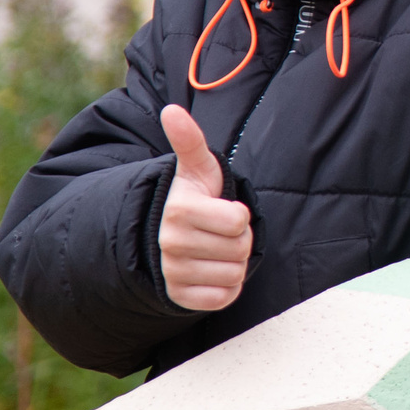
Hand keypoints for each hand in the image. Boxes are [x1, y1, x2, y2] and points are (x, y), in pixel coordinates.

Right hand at [157, 104, 252, 310]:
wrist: (169, 236)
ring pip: (234, 275)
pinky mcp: (180, 298)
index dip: (240, 217)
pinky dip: (226, 287)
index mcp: (178, 211)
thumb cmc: (195, 197)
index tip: (225, 212)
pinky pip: (223, 298)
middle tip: (220, 231)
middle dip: (239, 240)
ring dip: (234, 263)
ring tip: (215, 249)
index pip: (237, 222)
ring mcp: (173, 273)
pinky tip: (212, 270)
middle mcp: (170, 244)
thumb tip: (172, 110)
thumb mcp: (196, 168)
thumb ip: (190, 140)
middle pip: (239, 249)